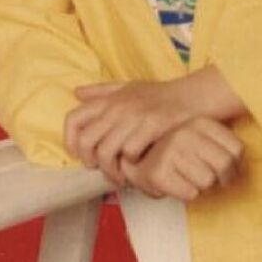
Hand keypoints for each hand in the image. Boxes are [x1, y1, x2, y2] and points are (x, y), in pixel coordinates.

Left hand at [64, 80, 193, 181]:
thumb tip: (77, 92)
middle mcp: (117, 107)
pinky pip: (130, 153)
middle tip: (101, 168)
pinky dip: (131, 164)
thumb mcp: (128, 86)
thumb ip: (101, 91)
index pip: (74, 119)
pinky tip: (138, 165)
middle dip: (91, 161)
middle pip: (87, 141)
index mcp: (109, 99)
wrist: (190, 97)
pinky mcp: (151, 127)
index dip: (70, 140)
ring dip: (111, 170)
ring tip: (120, 175)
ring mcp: (134, 116)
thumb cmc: (158, 95)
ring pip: (106, 152)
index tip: (78, 153)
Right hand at [120, 117, 243, 201]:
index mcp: (201, 122)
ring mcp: (170, 150)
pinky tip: (176, 183)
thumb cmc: (179, 154)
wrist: (138, 161)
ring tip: (187, 178)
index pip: (237, 150)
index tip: (221, 169)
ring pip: (208, 182)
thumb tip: (242, 166)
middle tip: (208, 178)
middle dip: (220, 179)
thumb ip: (224, 146)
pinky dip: (186, 194)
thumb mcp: (203, 140)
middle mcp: (186, 131)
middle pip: (225, 166)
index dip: (234, 167)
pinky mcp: (158, 171)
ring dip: (201, 187)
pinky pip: (191, 194)